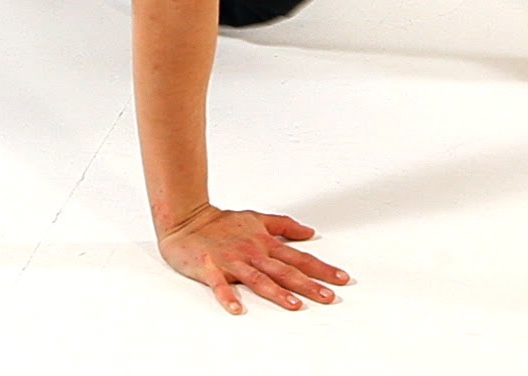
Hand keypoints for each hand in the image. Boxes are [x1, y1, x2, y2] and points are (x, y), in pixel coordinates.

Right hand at [157, 204, 350, 314]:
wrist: (187, 219)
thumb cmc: (221, 222)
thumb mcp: (256, 218)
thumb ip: (284, 225)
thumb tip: (310, 232)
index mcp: (264, 243)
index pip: (299, 257)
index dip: (321, 268)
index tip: (340, 279)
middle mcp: (252, 252)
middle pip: (285, 270)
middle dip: (308, 284)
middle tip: (328, 296)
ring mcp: (232, 261)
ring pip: (258, 278)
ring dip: (277, 292)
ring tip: (294, 305)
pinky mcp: (210, 268)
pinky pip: (220, 285)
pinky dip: (228, 297)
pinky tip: (237, 309)